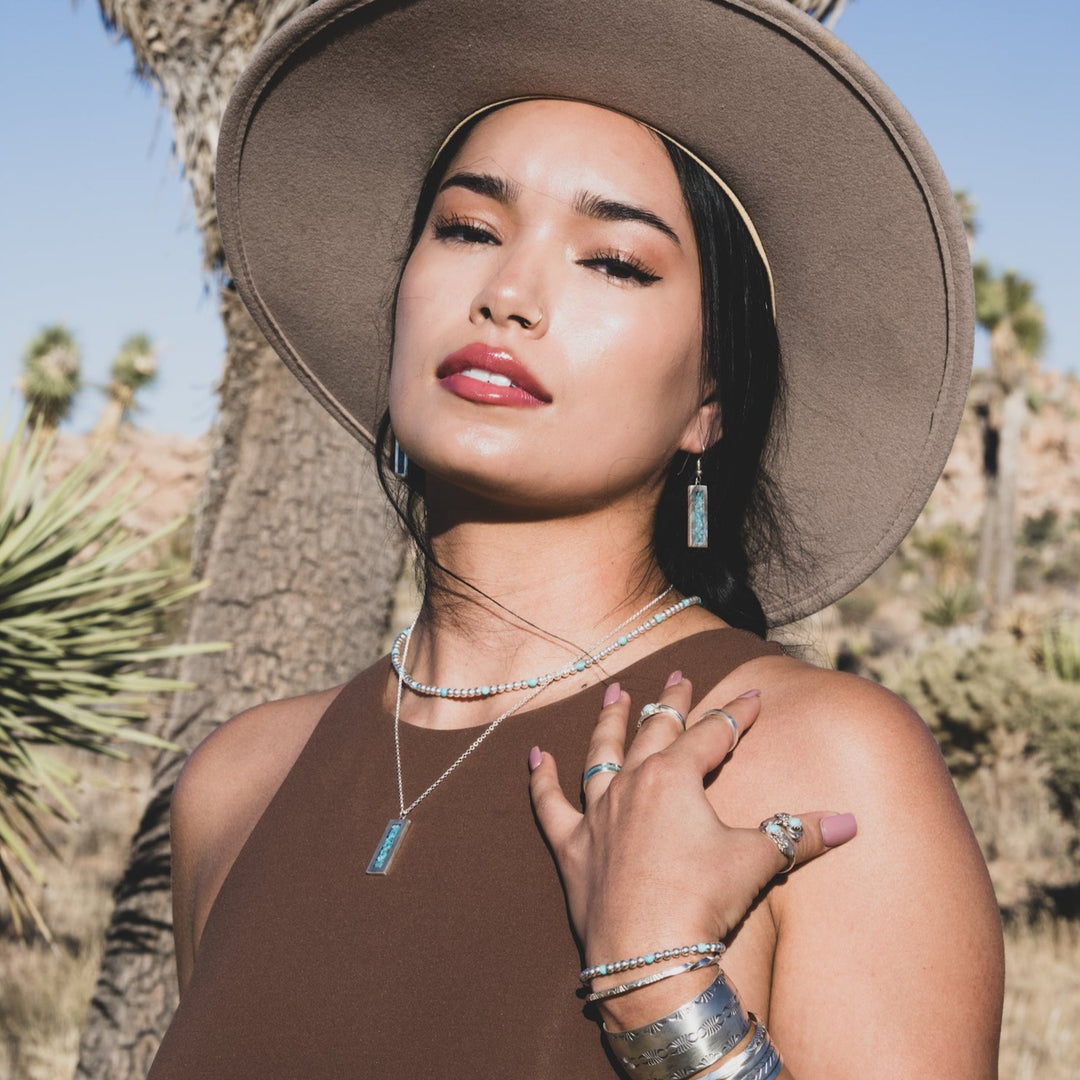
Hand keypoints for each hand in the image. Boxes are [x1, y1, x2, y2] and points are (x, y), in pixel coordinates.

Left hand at [528, 671, 855, 1021]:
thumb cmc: (703, 902)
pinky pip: (550, 805)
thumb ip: (800, 835)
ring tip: (614, 694)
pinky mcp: (573, 847)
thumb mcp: (757, 863)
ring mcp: (598, 813)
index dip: (735, 714)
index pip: (712, 734)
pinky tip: (533, 756)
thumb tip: (853, 822)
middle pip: (654, 731)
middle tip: (679, 677)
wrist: (648, 957)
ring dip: (608, 722)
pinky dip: (541, 780)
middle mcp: (632, 783)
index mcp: (675, 777)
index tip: (752, 696)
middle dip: (671, 702)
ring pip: (601, 753)